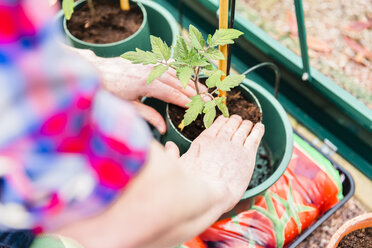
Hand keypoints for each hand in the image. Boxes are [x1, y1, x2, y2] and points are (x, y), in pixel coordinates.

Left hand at [71, 48, 200, 133]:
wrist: (96, 72)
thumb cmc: (109, 92)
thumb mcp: (129, 107)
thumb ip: (149, 116)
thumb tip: (164, 128)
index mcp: (147, 84)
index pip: (172, 93)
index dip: (187, 100)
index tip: (200, 106)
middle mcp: (151, 71)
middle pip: (178, 82)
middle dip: (194, 91)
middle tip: (209, 98)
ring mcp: (149, 64)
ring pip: (175, 72)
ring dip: (190, 80)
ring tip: (203, 88)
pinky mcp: (147, 61)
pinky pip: (168, 65)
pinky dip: (180, 70)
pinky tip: (187, 75)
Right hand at [166, 115, 264, 211]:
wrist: (212, 195)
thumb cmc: (193, 184)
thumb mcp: (178, 167)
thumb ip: (172, 154)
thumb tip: (168, 146)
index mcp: (204, 140)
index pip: (215, 124)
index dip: (222, 120)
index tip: (225, 119)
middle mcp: (221, 140)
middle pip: (231, 124)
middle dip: (235, 120)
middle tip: (238, 120)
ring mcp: (235, 146)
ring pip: (244, 128)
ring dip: (247, 124)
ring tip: (250, 123)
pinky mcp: (248, 156)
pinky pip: (255, 137)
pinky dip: (258, 130)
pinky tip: (260, 127)